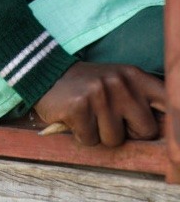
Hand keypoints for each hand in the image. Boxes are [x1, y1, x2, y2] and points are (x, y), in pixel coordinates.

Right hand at [34, 61, 164, 145]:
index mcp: (134, 75)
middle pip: (145, 130)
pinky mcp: (79, 107)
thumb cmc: (89, 85)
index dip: (172, 119)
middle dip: (129, 131)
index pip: (167, 99)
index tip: (167, 130)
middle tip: (109, 117)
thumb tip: (167, 127)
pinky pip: (91, 140)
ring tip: (89, 114)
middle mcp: (119, 82)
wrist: (46, 72)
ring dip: (101, 134)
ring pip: (115, 139)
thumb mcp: (118, 82)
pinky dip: (82, 135)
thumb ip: (141, 98)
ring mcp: (99, 94)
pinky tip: (75, 117)